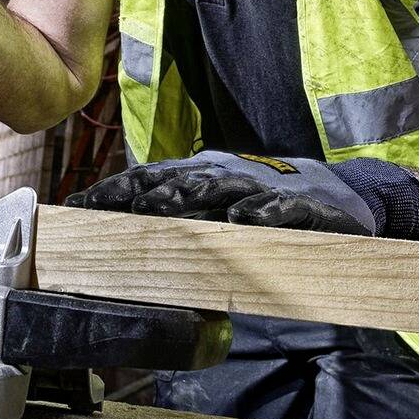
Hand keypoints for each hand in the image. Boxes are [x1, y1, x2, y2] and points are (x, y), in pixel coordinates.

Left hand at [65, 151, 379, 235]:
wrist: (341, 195)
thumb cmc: (266, 204)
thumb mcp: (219, 208)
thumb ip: (179, 223)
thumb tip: (123, 242)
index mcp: (204, 175)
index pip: (150, 178)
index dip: (115, 191)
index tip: (78, 206)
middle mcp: (227, 175)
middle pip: (178, 182)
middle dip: (141, 195)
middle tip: (108, 210)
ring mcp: (263, 188)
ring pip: (220, 189)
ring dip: (188, 198)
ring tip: (159, 210)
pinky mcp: (300, 206)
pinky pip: (278, 209)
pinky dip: (260, 215)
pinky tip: (242, 222)